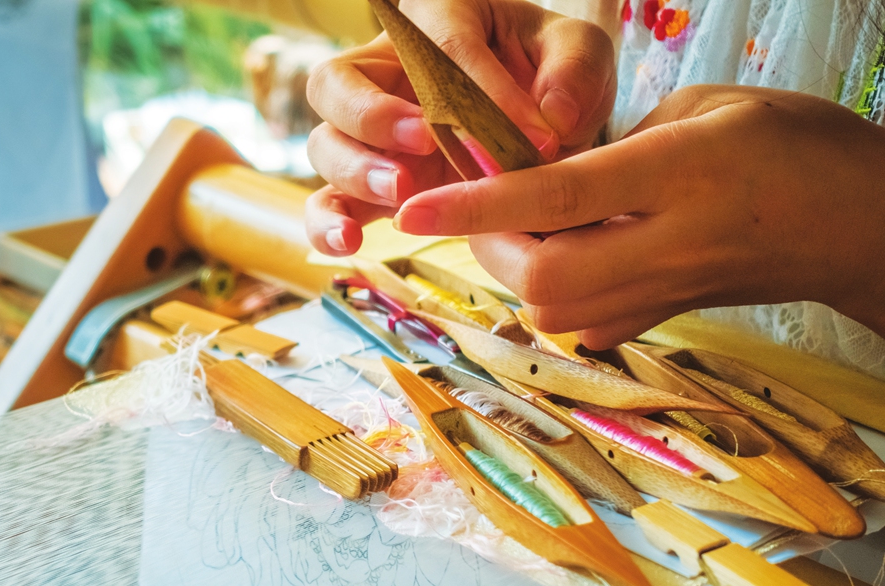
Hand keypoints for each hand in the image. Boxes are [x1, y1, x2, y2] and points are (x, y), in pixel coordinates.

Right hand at [304, 0, 615, 255]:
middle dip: (374, 114)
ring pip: (326, 143)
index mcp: (438, 20)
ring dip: (357, 170)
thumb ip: (575, 73)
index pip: (443, 44)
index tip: (533, 134)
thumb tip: (552, 121)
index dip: (482, 88)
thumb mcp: (580, 56)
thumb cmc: (550, 76)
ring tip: (402, 193)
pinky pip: (325, 203)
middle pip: (337, 82)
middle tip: (426, 143)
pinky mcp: (367, 186)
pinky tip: (348, 243)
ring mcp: (369, 135)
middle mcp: (385, 73)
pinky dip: (327, 224)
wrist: (544, 125)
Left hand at [392, 86, 884, 346]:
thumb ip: (615, 145)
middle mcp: (664, 246)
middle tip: (485, 201)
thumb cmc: (792, 148)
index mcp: (676, 176)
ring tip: (527, 222)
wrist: (859, 226)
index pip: (555, 199)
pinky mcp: (658, 322)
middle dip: (491, 243)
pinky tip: (567, 252)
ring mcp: (662, 296)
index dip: (477, 203)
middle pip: (538, 277)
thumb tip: (550, 182)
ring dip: (517, 265)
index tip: (412, 209)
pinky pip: (577, 322)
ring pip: (549, 308)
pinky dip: (551, 290)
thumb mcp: (705, 111)